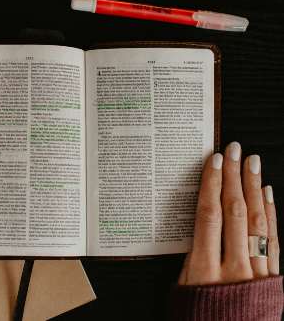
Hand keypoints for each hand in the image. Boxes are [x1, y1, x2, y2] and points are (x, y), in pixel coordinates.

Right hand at [178, 142, 278, 284]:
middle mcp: (234, 268)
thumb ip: (191, 259)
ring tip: (251, 162)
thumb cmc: (199, 320)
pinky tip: (266, 193)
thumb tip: (198, 229)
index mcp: (204, 270)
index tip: (213, 161)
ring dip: (254, 187)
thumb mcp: (182, 290)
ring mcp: (257, 273)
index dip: (211, 185)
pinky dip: (271, 213)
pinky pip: (273, 239)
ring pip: (257, 221)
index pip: (209, 216)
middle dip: (233, 177)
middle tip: (234, 150)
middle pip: (235, 212)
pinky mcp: (273, 279)